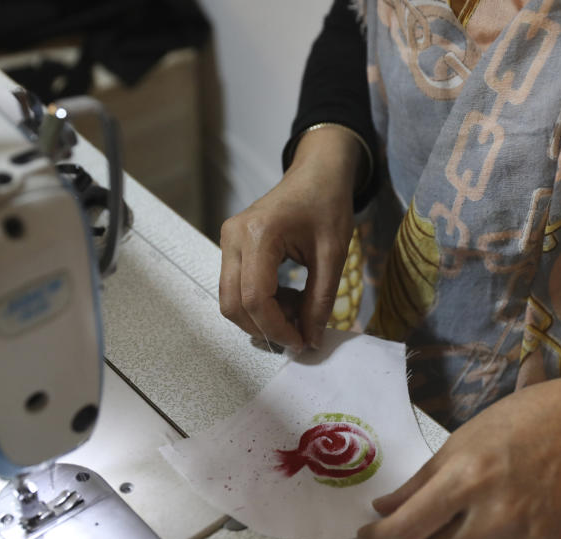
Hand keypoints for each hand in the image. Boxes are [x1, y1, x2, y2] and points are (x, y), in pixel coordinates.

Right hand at [219, 127, 363, 349]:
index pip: (255, 298)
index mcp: (259, 234)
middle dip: (264, 328)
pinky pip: (236, 286)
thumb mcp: (333, 255)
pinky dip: (258, 304)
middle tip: (299, 334)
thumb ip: (320, 300)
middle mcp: (233, 237)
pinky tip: (287, 299)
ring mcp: (228, 240)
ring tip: (297, 312)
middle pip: (233, 303)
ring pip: (230, 299)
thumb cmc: (328, 204)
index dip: (276, 328)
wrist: (318, 173)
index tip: (301, 342)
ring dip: (260, 318)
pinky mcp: (231, 246)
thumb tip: (311, 339)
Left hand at [358, 368, 560, 538]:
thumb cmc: (515, 423)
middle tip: (408, 535)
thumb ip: (419, 482)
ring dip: (464, 536)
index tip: (369, 537)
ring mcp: (525, 533)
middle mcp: (496, 512)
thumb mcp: (458, 442)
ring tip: (488, 497)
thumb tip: (385, 511)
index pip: (408, 528)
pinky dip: (498, 538)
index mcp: (467, 477)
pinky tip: (515, 505)